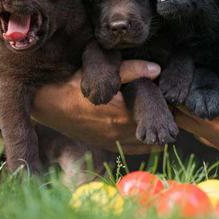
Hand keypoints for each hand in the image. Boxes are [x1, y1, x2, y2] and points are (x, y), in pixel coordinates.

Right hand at [32, 60, 160, 154]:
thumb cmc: (71, 84)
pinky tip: (151, 134)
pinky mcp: (106, 145)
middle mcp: (119, 132)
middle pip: (154, 129)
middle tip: (171, 106)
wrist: (46, 104)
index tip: (172, 97)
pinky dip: (145, 142)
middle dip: (164, 119)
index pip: (157, 114)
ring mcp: (112, 141)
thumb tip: (157, 70)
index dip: (168, 106)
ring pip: (147, 142)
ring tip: (162, 119)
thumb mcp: (98, 72)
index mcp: (120, 114)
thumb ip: (130, 70)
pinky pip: (134, 149)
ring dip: (155, 131)